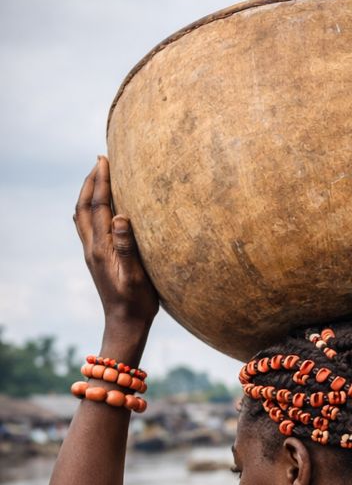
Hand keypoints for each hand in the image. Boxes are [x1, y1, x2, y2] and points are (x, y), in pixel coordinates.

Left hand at [74, 156, 158, 335]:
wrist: (124, 325)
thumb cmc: (136, 303)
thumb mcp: (136, 276)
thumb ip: (127, 247)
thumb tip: (120, 217)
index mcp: (102, 248)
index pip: (100, 206)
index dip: (102, 181)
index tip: (105, 159)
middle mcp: (92, 248)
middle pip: (85, 206)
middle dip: (91, 181)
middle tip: (100, 160)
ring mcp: (92, 254)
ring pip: (82, 215)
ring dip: (88, 193)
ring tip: (97, 177)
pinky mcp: (95, 259)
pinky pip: (86, 227)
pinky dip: (88, 209)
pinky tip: (95, 208)